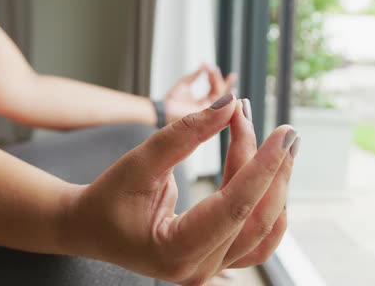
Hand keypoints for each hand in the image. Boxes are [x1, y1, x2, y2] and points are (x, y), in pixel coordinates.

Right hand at [62, 94, 298, 284]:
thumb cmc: (107, 198)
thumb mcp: (140, 162)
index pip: (234, 206)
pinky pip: (257, 239)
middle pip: (255, 216)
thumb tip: (230, 105)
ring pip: (263, 229)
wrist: (90, 228)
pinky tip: (272, 176)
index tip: (284, 133)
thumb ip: (184, 134)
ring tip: (280, 147)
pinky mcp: (215, 259)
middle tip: (283, 130)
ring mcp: (209, 270)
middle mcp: (197, 269)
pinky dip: (268, 206)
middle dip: (272, 169)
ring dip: (275, 186)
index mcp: (175, 251)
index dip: (262, 166)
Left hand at [164, 63, 236, 123]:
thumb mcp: (184, 85)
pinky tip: (230, 88)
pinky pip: (219, 104)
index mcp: (202, 103)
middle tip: (233, 76)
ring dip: (222, 85)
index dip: (217, 80)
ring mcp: (207, 112)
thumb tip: (204, 65)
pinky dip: (224, 95)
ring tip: (223, 74)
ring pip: (220, 98)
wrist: (163, 110)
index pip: (215, 92)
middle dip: (226, 85)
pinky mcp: (207, 114)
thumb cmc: (171, 100)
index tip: (216, 69)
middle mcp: (206, 109)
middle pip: (221, 96)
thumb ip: (195, 76)